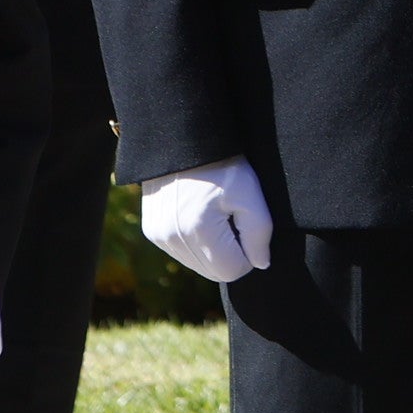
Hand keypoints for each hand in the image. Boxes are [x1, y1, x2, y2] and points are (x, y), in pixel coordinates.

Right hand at [139, 156, 274, 284]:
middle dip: (230, 252)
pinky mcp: (152, 231)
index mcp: (197, 231)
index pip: (232, 271)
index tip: (247, 225)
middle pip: (214, 272)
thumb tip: (260, 263)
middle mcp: (172, 239)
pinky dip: (196, 242)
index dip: (248, 253)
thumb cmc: (221, 164)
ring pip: (198, 264)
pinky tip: (200, 214)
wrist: (183, 140)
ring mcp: (159, 237)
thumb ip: (259, 233)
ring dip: (213, 249)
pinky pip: (182, 252)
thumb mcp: (249, 192)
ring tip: (215, 213)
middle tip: (232, 217)